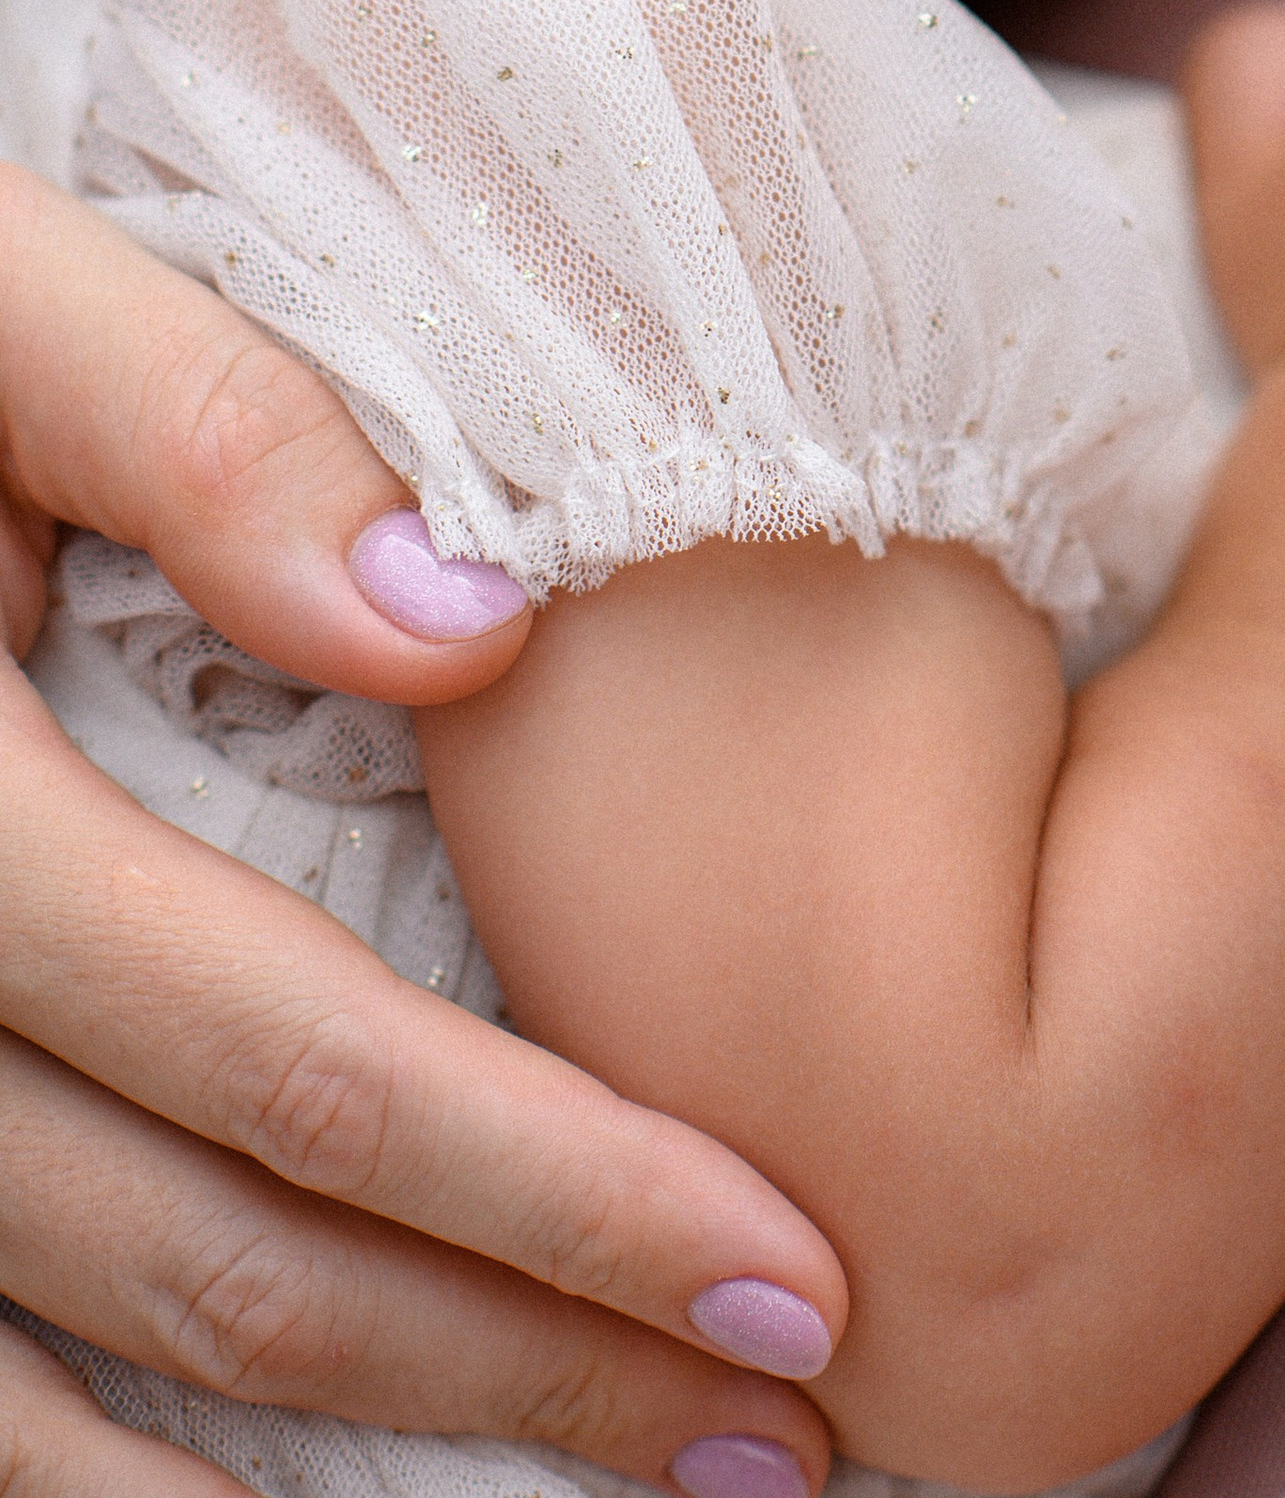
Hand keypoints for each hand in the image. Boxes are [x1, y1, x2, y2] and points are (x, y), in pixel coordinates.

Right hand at [0, 167, 844, 1494]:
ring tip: (634, 1489)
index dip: (559, 1190)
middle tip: (786, 1429)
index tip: (796, 1271)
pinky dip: (130, 1489)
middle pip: (222, 1262)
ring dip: (370, 1469)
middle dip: (526, 1362)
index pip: (298, 1059)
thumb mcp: (6, 315)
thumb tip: (472, 622)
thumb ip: (208, 435)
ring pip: (86, 1393)